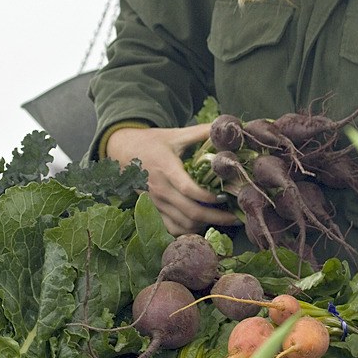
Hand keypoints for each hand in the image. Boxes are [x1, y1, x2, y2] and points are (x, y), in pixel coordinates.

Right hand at [106, 124, 239, 236]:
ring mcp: (157, 202)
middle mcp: (161, 189)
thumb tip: (223, 127)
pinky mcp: (154, 209)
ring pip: (183, 224)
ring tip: (222, 220)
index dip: (207, 197)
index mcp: (167, 169)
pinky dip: (188, 230)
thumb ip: (199, 133)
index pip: (188, 189)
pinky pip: (171, 228)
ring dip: (204, 225)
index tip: (225, 197)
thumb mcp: (175, 135)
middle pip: (190, 212)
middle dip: (215, 218)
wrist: (122, 151)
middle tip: (235, 218)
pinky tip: (202, 224)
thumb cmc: (152, 142)